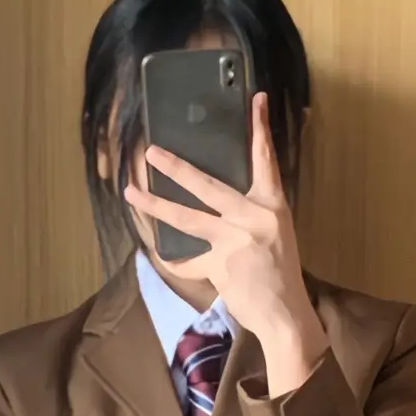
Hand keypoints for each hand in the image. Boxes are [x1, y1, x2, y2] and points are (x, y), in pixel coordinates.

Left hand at [123, 93, 328, 393]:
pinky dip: (177, 263)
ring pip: (186, 219)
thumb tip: (222, 203)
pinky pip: (188, 262)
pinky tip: (162, 257)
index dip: (260, 129)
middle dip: (177, 168)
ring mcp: (232, 242)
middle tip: (152, 152)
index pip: (266, 160)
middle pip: (208, 186)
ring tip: (131, 193)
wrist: (284, 314)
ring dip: (155, 205)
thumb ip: (251, 215)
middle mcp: (251, 218)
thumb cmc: (281, 274)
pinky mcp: (218, 267)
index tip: (256, 100)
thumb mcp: (276, 234)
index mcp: (272, 206)